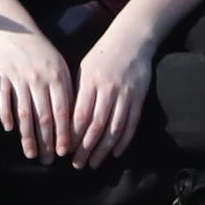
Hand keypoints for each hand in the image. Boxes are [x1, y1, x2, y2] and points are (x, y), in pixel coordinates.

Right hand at [0, 20, 77, 165]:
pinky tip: (10, 130)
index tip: (64, 152)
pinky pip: (3, 99)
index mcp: (57, 77)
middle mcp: (38, 79)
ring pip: (24, 113)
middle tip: (47, 161)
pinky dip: (6, 114)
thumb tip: (74, 124)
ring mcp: (19, 78)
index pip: (62, 111)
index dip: (63, 133)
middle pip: (43, 116)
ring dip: (27, 136)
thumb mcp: (61, 68)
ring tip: (31, 154)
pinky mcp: (1, 76)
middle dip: (46, 141)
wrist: (15, 32)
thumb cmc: (43, 54)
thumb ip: (67, 92)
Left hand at [65, 27, 157, 169]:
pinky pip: (131, 124)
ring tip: (94, 163)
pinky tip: (115, 153)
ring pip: (113, 129)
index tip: (65, 151)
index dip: (72, 136)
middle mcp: (108, 90)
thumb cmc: (103, 54)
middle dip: (85, 148)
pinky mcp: (139, 97)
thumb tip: (67, 120)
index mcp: (90, 82)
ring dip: (103, 150)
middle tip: (77, 165)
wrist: (133, 39)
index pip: (80, 115)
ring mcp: (125, 94)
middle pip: (95, 126)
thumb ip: (78, 92)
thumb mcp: (85, 68)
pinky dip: (123, 141)